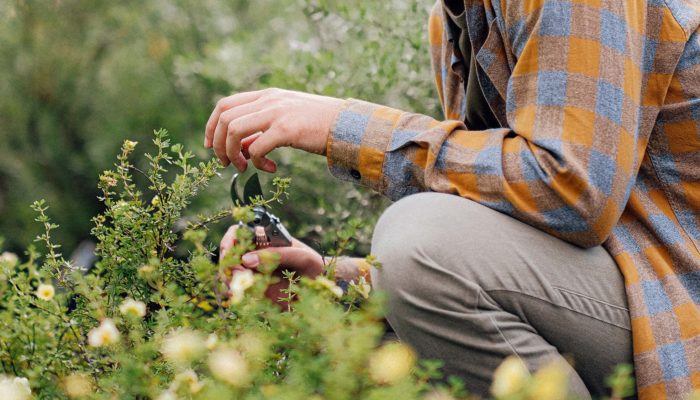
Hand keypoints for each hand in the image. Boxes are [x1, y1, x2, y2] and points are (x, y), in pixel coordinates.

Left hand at [205, 88, 343, 171]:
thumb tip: (242, 147)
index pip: (225, 105)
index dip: (211, 126)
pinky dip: (258, 163)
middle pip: (224, 118)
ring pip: (233, 130)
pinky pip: (257, 148)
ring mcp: (277, 113)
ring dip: (233, 153)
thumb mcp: (286, 120)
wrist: (348, 124)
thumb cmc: (319, 126)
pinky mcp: (287, 129)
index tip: (211, 146)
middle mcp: (268, 100)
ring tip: (244, 167)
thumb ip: (262, 128)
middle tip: (227, 163)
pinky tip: (271, 169)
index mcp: (267, 96)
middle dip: (219, 144)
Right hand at [219, 225, 324, 306]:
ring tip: (246, 289)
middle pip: (228, 256)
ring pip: (228, 275)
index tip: (230, 253)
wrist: (323, 287)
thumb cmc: (313, 264)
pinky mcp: (255, 291)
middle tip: (242, 276)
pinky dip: (238, 296)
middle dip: (228, 266)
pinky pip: (238, 293)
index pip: (237, 233)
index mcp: (264, 240)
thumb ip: (275, 255)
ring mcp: (253, 273)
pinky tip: (249, 299)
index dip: (229, 241)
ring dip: (230, 282)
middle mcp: (254, 254)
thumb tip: (246, 259)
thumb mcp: (300, 256)